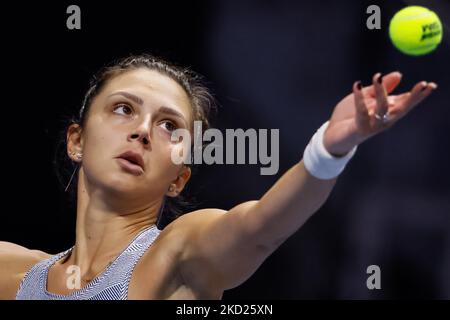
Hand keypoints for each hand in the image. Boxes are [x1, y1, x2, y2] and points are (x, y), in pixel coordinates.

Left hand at [323, 71, 437, 156]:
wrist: (332, 136)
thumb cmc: (350, 116)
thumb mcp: (366, 97)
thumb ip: (380, 87)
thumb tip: (399, 74)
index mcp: (387, 111)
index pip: (406, 102)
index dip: (418, 94)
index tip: (430, 84)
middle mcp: (384, 120)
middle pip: (401, 108)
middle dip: (413, 97)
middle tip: (423, 85)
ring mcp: (373, 125)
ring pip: (382, 109)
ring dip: (381, 92)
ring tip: (377, 76)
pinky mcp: (360, 129)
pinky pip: (361, 113)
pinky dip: (359, 98)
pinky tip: (357, 85)